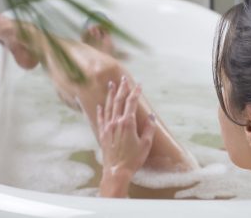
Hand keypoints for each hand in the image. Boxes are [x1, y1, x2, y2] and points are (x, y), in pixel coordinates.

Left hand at [98, 76, 155, 197]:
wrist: (116, 171)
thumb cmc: (133, 159)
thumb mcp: (145, 144)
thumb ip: (148, 128)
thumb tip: (150, 117)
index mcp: (127, 123)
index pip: (131, 102)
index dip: (135, 92)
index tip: (139, 84)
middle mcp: (116, 122)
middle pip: (119, 100)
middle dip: (122, 88)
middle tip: (124, 79)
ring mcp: (108, 127)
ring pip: (108, 106)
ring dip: (111, 95)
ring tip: (111, 85)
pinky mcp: (102, 134)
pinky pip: (100, 118)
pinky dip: (100, 110)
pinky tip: (100, 105)